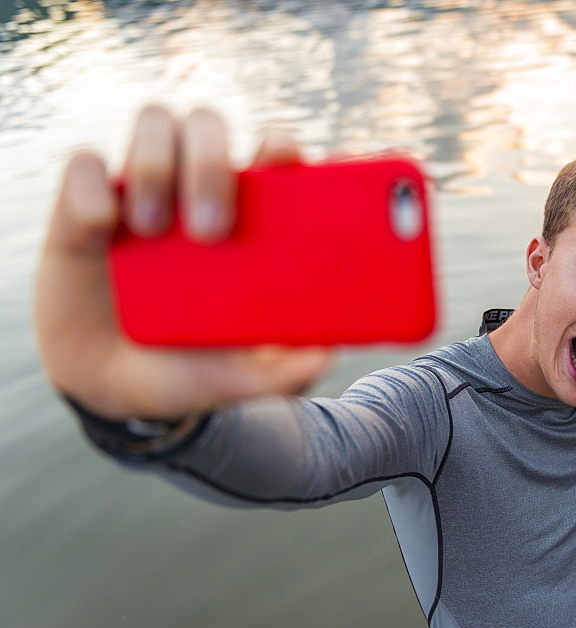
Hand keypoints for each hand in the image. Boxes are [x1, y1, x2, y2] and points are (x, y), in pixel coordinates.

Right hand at [34, 105, 332, 419]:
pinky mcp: (83, 205)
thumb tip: (324, 356)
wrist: (116, 389)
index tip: (285, 165)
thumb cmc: (195, 367)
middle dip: (212, 162)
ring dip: (155, 163)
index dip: (282, 143)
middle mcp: (198, 188)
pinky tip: (103, 232)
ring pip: (155, 122)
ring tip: (153, 231)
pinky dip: (93, 189)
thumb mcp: (242, 377)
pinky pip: (85, 165)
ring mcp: (142, 190)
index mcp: (251, 217)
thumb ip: (285, 372)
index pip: (274, 151)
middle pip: (211, 125)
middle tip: (211, 232)